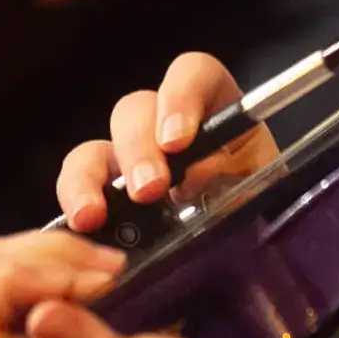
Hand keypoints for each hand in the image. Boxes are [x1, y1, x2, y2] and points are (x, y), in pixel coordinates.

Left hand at [0, 232, 244, 337]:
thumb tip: (41, 316)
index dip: (21, 282)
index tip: (94, 287)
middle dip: (31, 258)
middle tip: (98, 270)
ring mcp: (5, 336)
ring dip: (46, 251)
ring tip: (106, 267)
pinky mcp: (28, 315)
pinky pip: (16, 263)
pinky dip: (55, 253)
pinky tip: (98, 267)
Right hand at [53, 52, 281, 234]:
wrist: (249, 263)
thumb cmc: (262, 222)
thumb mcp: (265, 199)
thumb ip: (244, 184)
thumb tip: (206, 175)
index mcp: (218, 117)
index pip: (194, 74)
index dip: (181, 96)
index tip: (178, 140)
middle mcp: (167, 131)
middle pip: (135, 109)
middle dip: (137, 146)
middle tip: (149, 189)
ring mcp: (131, 163)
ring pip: (95, 147)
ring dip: (91, 177)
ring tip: (95, 215)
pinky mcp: (108, 198)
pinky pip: (77, 186)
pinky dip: (73, 201)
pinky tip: (80, 226)